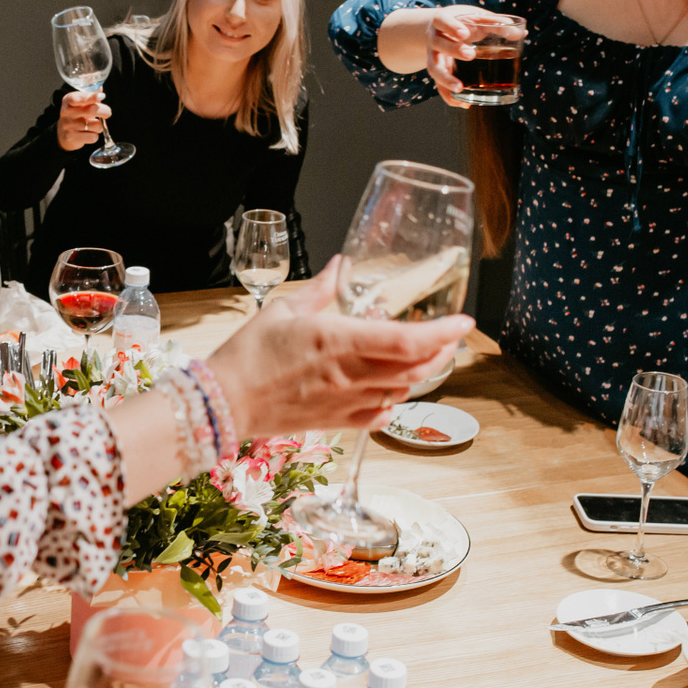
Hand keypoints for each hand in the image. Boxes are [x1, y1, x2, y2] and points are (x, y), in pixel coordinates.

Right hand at [56, 91, 110, 151]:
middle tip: (107, 113)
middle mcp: (67, 112)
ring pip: (96, 125)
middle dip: (105, 111)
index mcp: (68, 100)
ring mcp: (69, 126)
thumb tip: (100, 89)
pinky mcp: (73, 138)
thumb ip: (90, 96)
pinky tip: (89, 133)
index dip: (92, 96)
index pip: (78, 98)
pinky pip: (93, 137)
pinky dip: (95, 136)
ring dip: (100, 126)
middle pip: (92, 110)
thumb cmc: (75, 115)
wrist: (63, 133)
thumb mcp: (79, 103)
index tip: (102, 96)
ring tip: (94, 125)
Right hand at [207, 257, 471, 435]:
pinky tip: (392, 389)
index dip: (442, 332)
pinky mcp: (338, 422)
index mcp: (338, 342)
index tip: (463, 321)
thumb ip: (320, 290)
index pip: (406, 340)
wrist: (224, 404)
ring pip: (403, 391)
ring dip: (421, 373)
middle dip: (442, 350)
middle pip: (416, 368)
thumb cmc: (247, 356)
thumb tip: (341, 266)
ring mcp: (347, 402)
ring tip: (426, 355)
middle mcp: (350, 375)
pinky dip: (395, 401)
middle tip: (451, 335)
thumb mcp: (282, 310)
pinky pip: (381, 415)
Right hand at [417, 6, 524, 107]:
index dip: (451, 27)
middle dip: (453, 50)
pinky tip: (465, 103)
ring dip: (446, 80)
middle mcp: (434, 39)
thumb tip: (521, 34)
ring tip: (460, 88)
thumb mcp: (478, 17)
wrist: (442, 30)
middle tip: (470, 55)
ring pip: (435, 69)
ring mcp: (434, 57)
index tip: (464, 34)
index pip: (442, 21)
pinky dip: (450, 96)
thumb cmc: (464, 22)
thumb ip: (497, 24)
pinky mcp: (438, 72)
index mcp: (442, 21)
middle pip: (438, 45)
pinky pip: (439, 86)